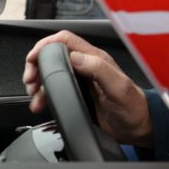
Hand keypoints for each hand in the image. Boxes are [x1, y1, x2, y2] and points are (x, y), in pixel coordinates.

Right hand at [24, 30, 153, 147]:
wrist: (138, 128)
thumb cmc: (134, 107)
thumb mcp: (119, 87)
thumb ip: (99, 69)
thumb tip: (77, 57)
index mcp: (96, 59)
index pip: (65, 40)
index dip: (45, 45)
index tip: (33, 59)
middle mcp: (87, 67)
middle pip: (53, 55)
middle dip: (37, 66)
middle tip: (30, 81)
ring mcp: (82, 80)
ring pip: (51, 73)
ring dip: (38, 83)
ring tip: (34, 95)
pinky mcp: (78, 95)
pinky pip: (55, 90)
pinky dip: (43, 95)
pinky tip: (41, 104)